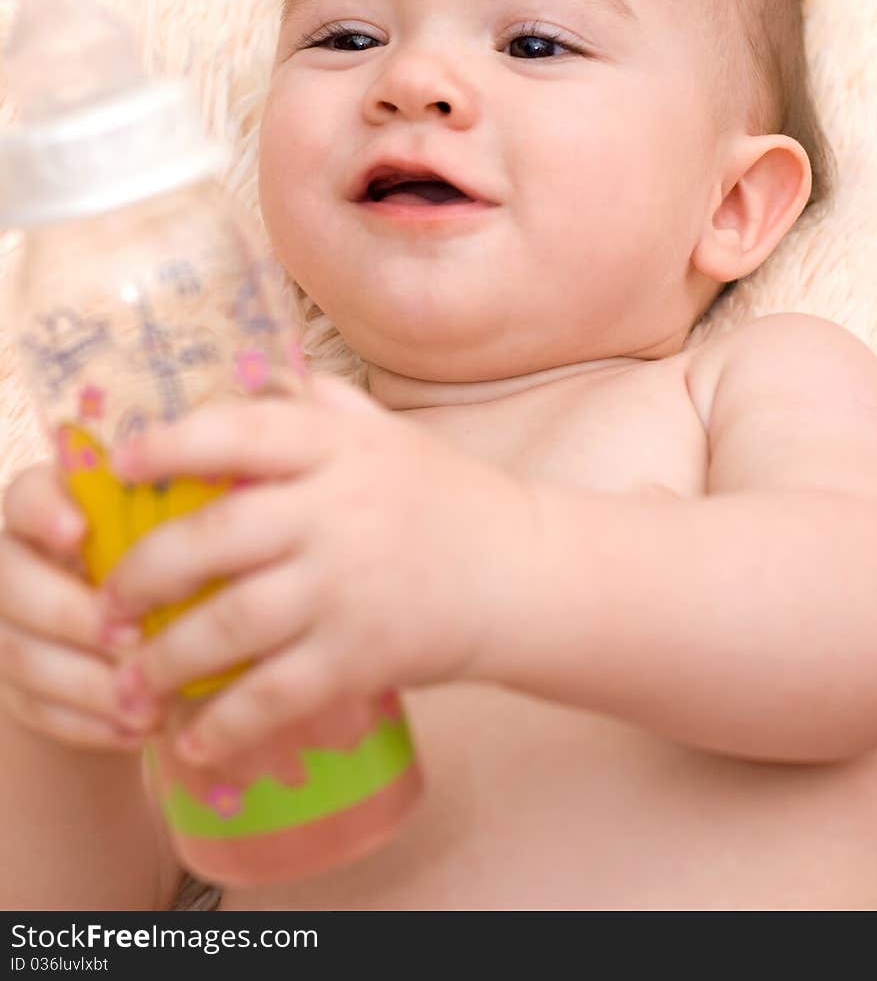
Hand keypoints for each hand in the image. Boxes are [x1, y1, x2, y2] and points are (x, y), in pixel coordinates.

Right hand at [0, 462, 157, 751]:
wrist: (144, 634)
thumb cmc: (175, 566)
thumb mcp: (177, 537)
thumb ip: (177, 525)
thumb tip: (209, 529)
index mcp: (54, 507)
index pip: (27, 496)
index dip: (44, 513)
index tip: (78, 533)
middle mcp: (14, 559)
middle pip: (11, 580)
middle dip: (72, 616)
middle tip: (132, 642)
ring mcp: (3, 623)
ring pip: (18, 652)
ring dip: (87, 683)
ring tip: (149, 703)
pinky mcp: (9, 683)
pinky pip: (33, 706)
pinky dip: (87, 722)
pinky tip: (135, 728)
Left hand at [101, 374, 535, 763]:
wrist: (522, 572)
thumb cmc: (446, 498)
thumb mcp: (389, 435)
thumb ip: (323, 404)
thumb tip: (257, 380)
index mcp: (339, 448)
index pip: (240, 431)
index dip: (170, 444)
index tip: (122, 465)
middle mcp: (338, 510)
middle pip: (214, 537)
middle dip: (143, 573)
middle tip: (108, 600)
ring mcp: (348, 586)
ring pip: (230, 623)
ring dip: (167, 657)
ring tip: (133, 675)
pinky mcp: (363, 654)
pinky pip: (275, 693)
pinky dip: (225, 723)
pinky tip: (194, 741)